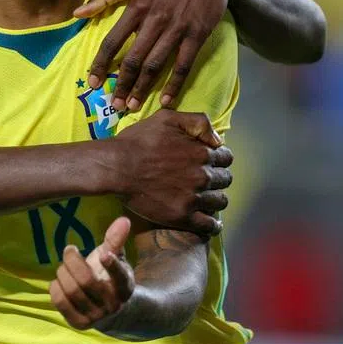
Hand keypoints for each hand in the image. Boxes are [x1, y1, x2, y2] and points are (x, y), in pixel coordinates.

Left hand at [51, 217, 135, 330]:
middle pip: (86, 281)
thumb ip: (116, 240)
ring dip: (62, 272)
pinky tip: (58, 281)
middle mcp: (112, 304)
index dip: (112, 266)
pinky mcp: (80, 323)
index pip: (120, 277)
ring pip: (72, 291)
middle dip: (72, 261)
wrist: (110, 311)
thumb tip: (124, 219)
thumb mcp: (116, 258)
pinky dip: (55, 288)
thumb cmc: (109, 277)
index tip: (103, 254)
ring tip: (64, 266)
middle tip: (70, 250)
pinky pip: (60, 303)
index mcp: (124, 286)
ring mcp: (96, 316)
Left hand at [76, 0, 232, 111]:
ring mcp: (177, 28)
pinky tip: (165, 100)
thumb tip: (77, 13)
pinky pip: (183, 65)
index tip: (92, 82)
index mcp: (136, 6)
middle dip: (121, 84)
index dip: (100, 64)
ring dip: (142, 88)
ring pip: (155, 64)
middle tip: (114, 104)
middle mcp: (155, 19)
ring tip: (132, 105)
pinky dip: (174, 85)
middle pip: (133, 59)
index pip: (113, 41)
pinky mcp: (196, 35)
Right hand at [110, 110, 231, 236]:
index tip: (209, 162)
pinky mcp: (182, 217)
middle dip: (217, 178)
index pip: (226, 158)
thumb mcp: (168, 118)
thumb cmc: (139, 140)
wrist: (116, 167)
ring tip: (205, 199)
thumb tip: (218, 139)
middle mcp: (202, 176)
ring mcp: (194, 198)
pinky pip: (209, 225)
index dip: (218, 159)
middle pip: (225, 179)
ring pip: (220, 201)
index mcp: (202, 152)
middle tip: (204, 180)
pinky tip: (209, 222)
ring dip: (215, 198)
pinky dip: (212, 224)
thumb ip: (198, 122)